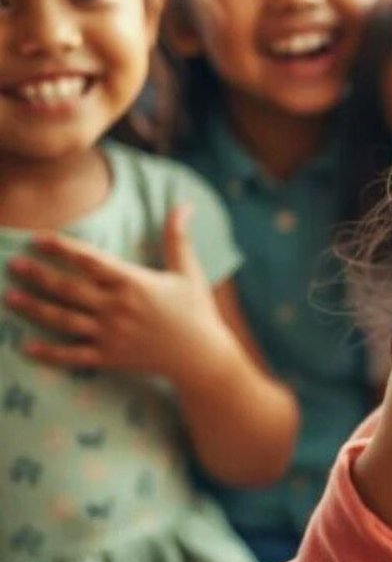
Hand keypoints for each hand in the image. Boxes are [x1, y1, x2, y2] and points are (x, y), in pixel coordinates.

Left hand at [5, 205, 237, 383]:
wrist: (203, 357)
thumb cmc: (197, 311)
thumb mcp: (189, 271)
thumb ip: (178, 238)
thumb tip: (184, 204)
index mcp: (134, 282)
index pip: (90, 260)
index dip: (62, 248)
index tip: (38, 238)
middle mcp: (117, 307)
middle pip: (68, 288)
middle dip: (38, 275)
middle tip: (13, 264)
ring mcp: (111, 334)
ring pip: (63, 319)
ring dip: (34, 308)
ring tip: (9, 297)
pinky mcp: (109, 357)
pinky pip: (73, 355)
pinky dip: (49, 353)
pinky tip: (27, 347)